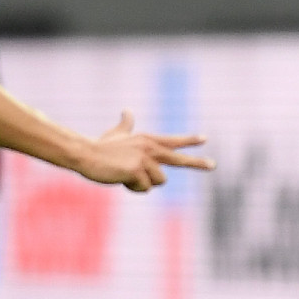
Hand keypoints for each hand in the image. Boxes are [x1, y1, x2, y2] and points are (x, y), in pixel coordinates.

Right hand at [75, 110, 214, 191]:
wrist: (85, 154)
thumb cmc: (100, 147)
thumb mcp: (117, 134)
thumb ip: (126, 125)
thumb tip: (127, 110)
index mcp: (147, 140)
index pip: (172, 140)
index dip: (189, 140)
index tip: (205, 139)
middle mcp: (149, 147)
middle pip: (178, 159)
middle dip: (197, 163)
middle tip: (213, 165)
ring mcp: (144, 159)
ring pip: (158, 181)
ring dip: (143, 184)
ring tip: (126, 175)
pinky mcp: (137, 170)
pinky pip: (145, 188)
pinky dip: (134, 188)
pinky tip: (121, 179)